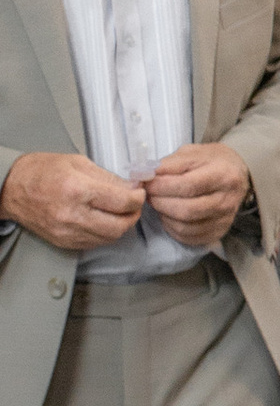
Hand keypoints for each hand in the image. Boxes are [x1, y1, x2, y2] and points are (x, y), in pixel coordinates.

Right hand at [2, 149, 148, 252]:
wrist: (11, 189)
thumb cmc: (40, 171)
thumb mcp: (77, 162)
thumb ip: (107, 177)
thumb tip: (130, 187)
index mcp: (77, 189)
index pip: (122, 202)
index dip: (138, 198)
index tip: (139, 193)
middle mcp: (72, 214)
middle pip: (119, 226)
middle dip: (133, 215)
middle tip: (134, 206)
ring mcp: (67, 232)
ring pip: (109, 237)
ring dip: (121, 226)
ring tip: (120, 212)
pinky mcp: (63, 242)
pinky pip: (94, 243)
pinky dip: (105, 234)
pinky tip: (103, 221)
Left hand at [144, 144, 251, 245]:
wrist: (236, 173)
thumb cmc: (211, 162)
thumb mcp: (192, 153)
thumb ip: (170, 164)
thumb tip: (147, 176)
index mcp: (224, 174)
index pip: (188, 185)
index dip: (163, 186)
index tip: (148, 183)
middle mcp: (227, 200)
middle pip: (187, 210)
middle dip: (161, 203)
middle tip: (149, 195)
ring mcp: (225, 219)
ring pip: (186, 227)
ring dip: (164, 216)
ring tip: (159, 204)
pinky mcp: (219, 232)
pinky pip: (189, 237)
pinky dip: (172, 228)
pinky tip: (169, 216)